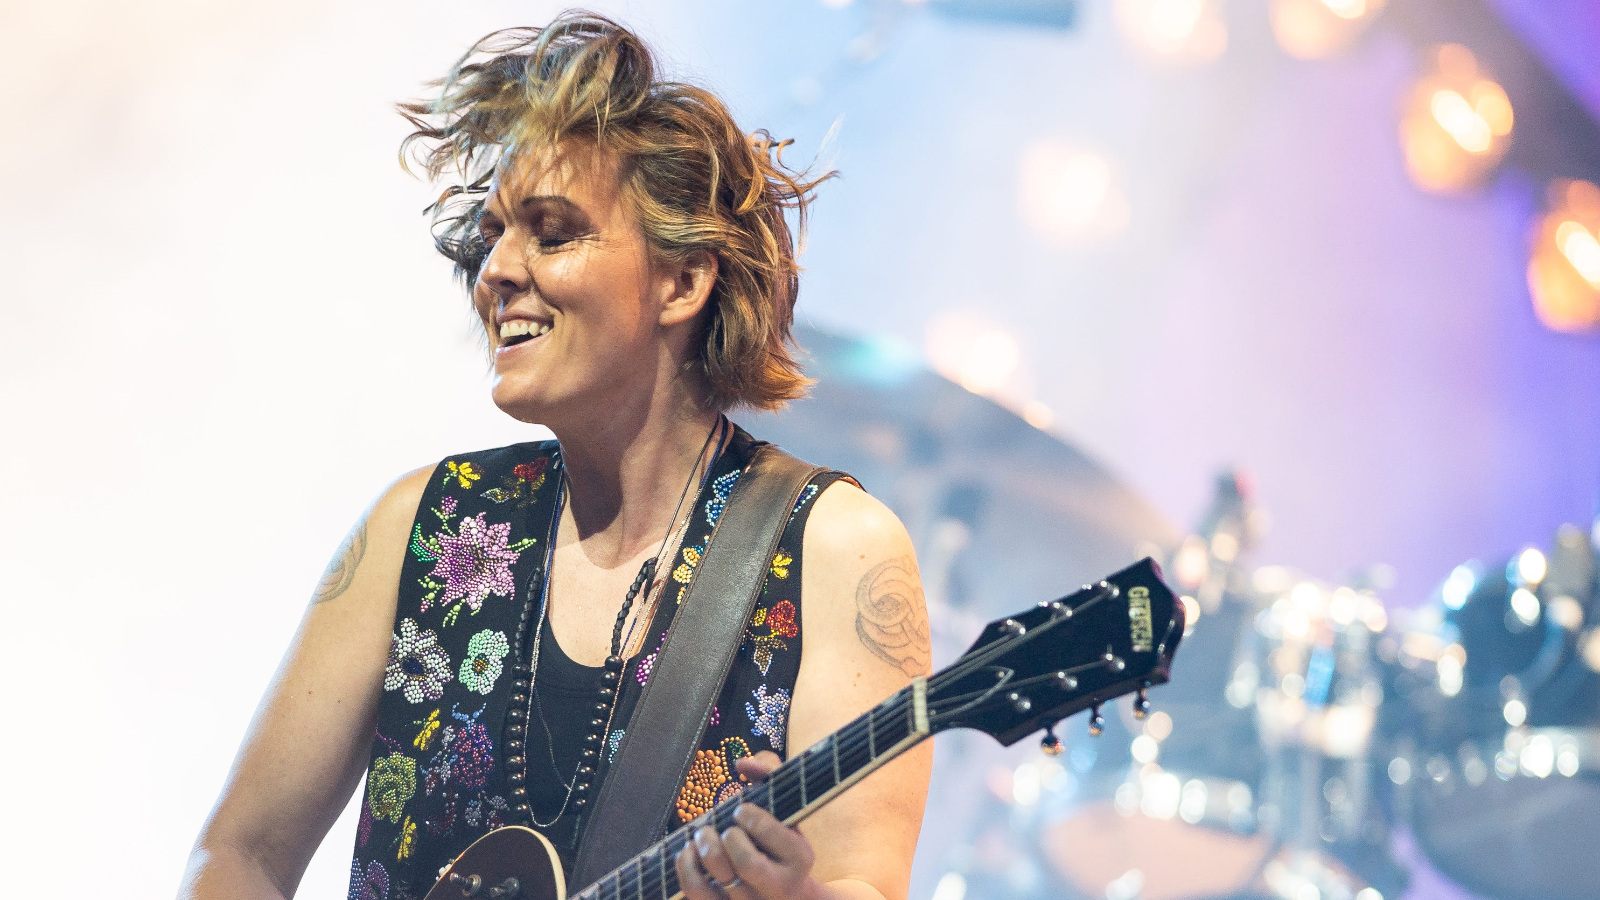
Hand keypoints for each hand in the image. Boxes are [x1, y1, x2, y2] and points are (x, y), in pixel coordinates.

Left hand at [675, 752, 820, 899]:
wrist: (789, 893)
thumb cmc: (781, 841)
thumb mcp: (786, 807)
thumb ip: (770, 774)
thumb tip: (742, 763)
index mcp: (799, 856)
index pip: (767, 832)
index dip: (748, 815)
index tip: (740, 810)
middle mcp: (779, 885)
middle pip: (747, 864)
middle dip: (725, 838)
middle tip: (716, 828)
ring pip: (719, 884)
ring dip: (700, 855)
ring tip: (698, 839)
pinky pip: (699, 898)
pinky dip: (686, 874)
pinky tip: (688, 856)